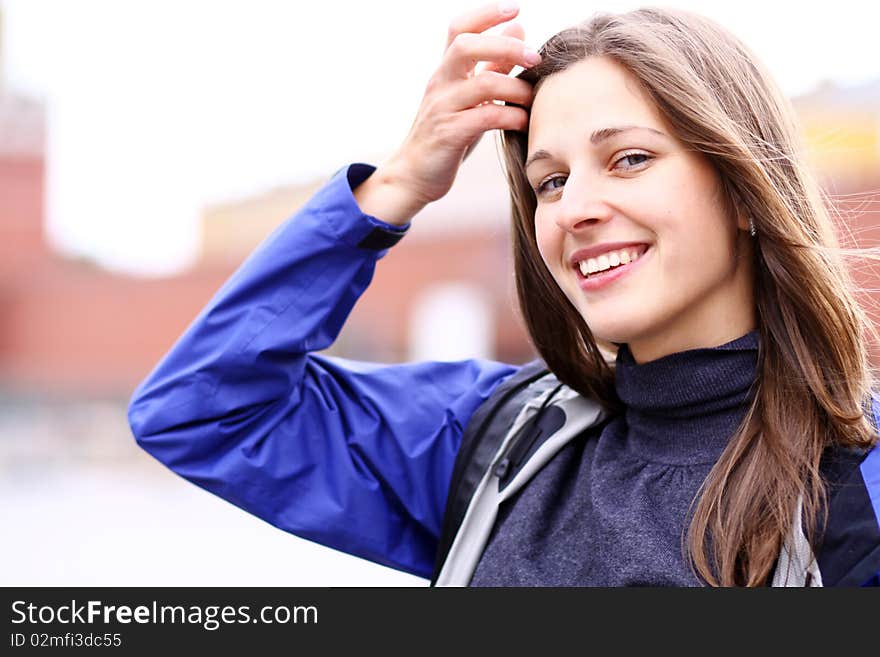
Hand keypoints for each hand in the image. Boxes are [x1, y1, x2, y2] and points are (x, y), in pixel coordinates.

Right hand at [355, 2, 539, 224]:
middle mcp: (440, 84)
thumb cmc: (447, 134)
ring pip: (482, 83)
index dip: (486, 14)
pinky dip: (512, 116)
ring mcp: (443, 109)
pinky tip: (524, 122)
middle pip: (466, 46)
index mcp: (445, 71)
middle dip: (505, 46)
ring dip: (516, 88)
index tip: (515, 8)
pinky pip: (486, 117)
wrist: (413, 175)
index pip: (459, 28)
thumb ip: (493, 64)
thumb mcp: (469, 96)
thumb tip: (518, 29)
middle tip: (534, 58)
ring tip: (533, 98)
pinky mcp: (450, 134)